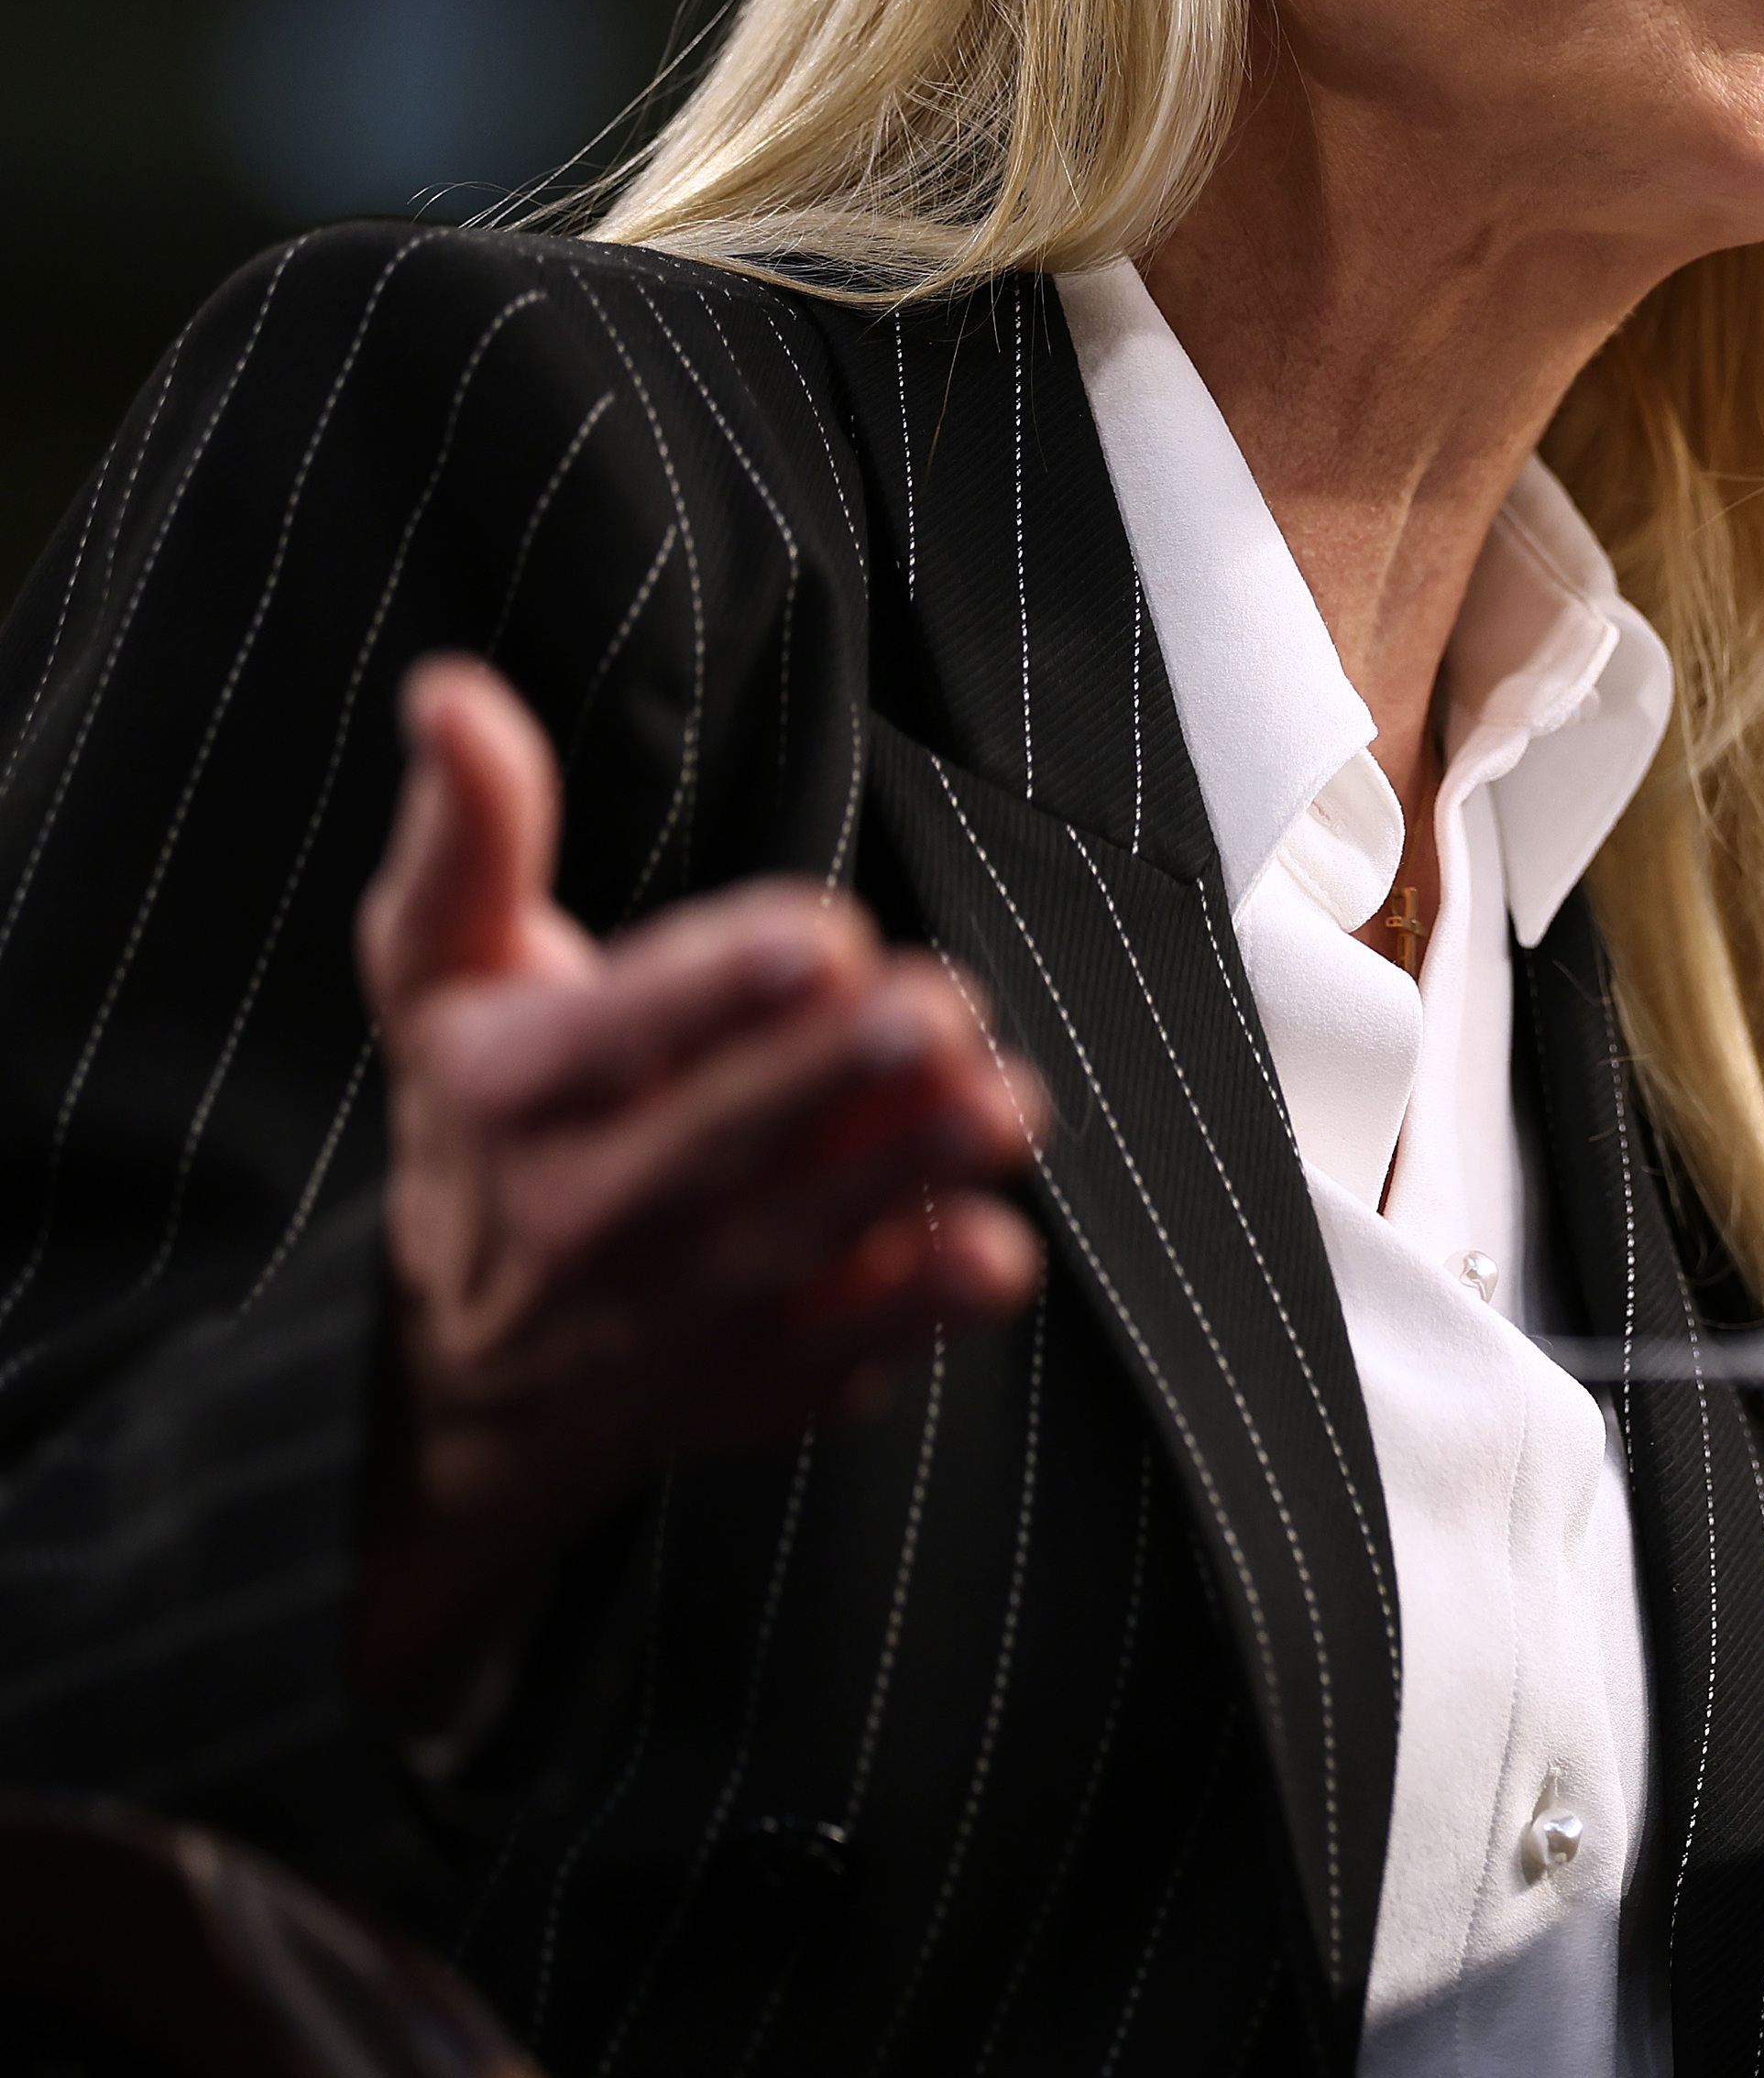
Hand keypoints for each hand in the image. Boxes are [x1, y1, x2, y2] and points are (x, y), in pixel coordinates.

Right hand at [348, 654, 1046, 1713]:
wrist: (464, 1371)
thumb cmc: (485, 1119)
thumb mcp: (445, 971)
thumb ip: (472, 832)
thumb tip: (453, 694)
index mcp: (507, 1091)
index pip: (611, 1031)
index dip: (716, 984)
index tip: (818, 935)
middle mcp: (579, 1213)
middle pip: (719, 1137)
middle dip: (835, 1074)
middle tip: (936, 1010)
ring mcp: (670, 1313)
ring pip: (800, 1240)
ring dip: (908, 1177)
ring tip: (1003, 1107)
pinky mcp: (753, 1383)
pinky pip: (845, 1352)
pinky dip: (919, 1309)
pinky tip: (996, 1252)